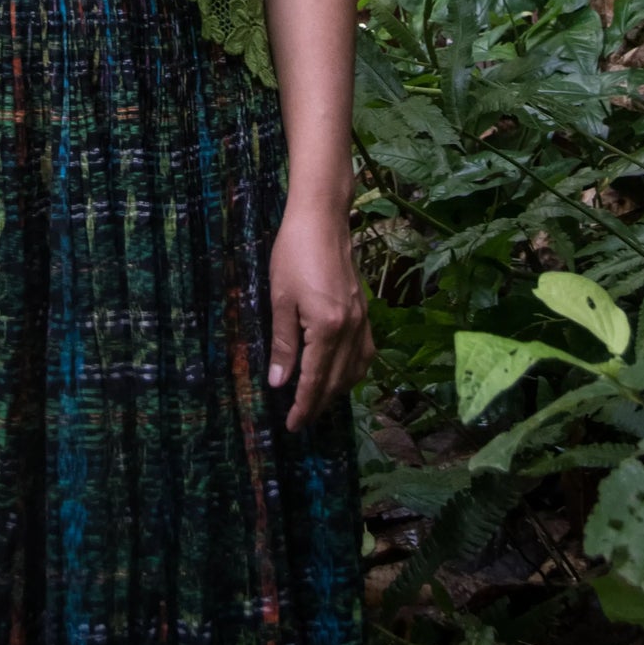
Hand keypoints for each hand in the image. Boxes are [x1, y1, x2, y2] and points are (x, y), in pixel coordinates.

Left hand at [267, 202, 373, 430]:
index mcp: (327, 328)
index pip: (315, 380)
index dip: (304, 406)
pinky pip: (365, 352)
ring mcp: (362, 320)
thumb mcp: (280, 299)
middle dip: (319, 404)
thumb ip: (283, 344)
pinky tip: (341, 373)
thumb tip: (279, 383)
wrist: (322, 219)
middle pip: (337, 381)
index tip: (292, 426)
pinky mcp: (364, 310)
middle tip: (300, 420)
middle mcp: (350, 329)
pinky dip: (353, 370)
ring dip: (337, 390)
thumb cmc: (293, 253)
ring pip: (354, 370)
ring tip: (317, 401)